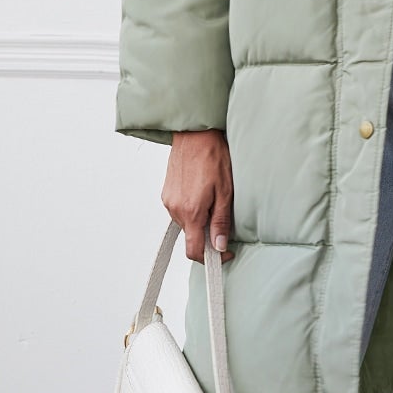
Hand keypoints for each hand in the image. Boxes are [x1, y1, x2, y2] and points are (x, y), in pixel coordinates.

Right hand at [164, 130, 234, 262]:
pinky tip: (203, 194)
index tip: (224, 253)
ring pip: (186, 224)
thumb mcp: (225, 192)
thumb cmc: (213, 158)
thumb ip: (220, 222)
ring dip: (199, 222)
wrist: (195, 134)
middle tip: (224, 221)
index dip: (210, 258)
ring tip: (214, 202)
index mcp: (191, 211)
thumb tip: (219, 246)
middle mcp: (175, 209)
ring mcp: (168, 201)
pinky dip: (192, 211)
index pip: (194, 250)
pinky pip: (180, 211)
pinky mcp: (166, 193)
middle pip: (191, 237)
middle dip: (207, 236)